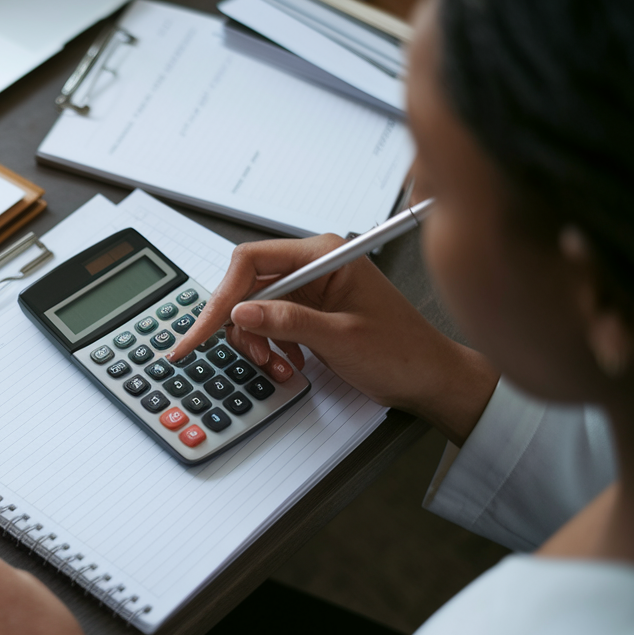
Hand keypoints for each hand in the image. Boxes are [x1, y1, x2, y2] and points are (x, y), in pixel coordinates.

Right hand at [168, 235, 497, 443]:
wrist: (431, 379)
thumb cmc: (403, 352)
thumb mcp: (341, 338)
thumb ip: (288, 321)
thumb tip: (240, 313)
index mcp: (324, 255)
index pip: (251, 261)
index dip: (222, 297)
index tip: (201, 330)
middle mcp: (313, 266)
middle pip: (247, 285)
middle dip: (240, 326)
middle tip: (247, 357)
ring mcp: (310, 290)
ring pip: (254, 308)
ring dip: (256, 342)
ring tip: (276, 366)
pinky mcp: (309, 312)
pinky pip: (270, 324)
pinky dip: (269, 348)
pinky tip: (287, 364)